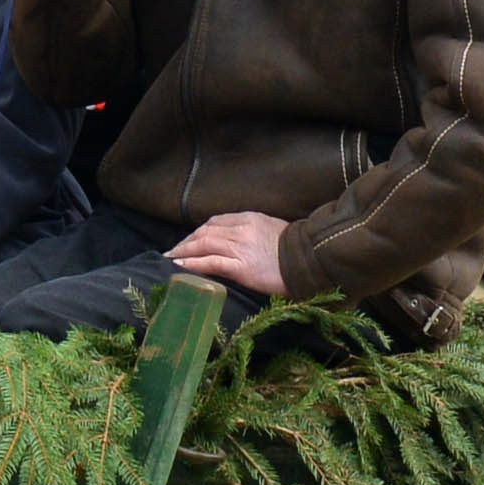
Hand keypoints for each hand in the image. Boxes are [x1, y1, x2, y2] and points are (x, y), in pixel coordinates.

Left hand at [165, 212, 293, 298]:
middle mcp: (241, 229)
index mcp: (249, 218)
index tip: (189, 240)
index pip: (215, 222)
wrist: (311, 260)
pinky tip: (181, 265)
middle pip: (205, 232)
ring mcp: (240, 247)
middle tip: (174, 250)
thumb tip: (239, 240)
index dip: (198, 232)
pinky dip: (193, 262)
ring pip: (203, 244)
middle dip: (187, 241)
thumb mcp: (272, 231)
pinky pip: (210, 262)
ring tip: (172, 257)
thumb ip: (253, 232)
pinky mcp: (241, 266)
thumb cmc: (296, 251)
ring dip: (184, 251)